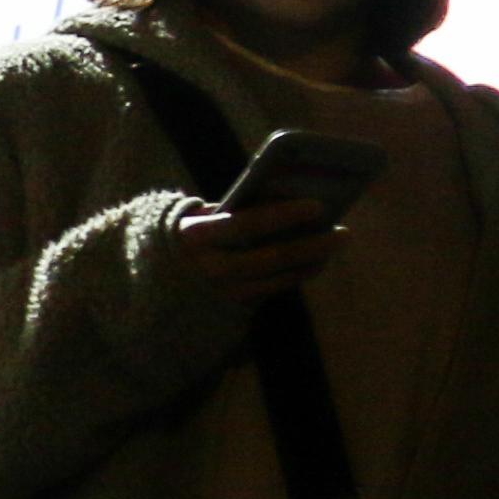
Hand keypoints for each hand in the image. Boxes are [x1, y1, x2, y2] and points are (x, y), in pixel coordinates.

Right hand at [170, 195, 342, 301]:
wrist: (155, 277)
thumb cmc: (194, 231)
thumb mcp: (204, 216)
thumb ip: (238, 207)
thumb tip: (290, 192)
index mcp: (196, 235)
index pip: (244, 224)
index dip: (281, 215)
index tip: (318, 205)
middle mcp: (206, 268)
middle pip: (267, 258)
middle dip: (309, 245)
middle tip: (344, 231)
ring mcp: (218, 291)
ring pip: (273, 279)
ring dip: (310, 261)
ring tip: (336, 242)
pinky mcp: (229, 306)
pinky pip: (270, 291)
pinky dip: (297, 275)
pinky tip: (318, 261)